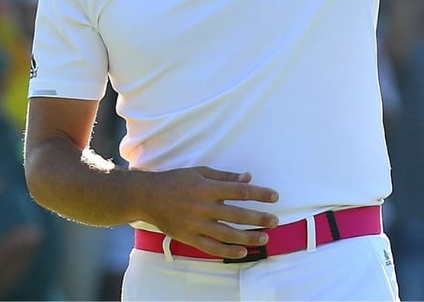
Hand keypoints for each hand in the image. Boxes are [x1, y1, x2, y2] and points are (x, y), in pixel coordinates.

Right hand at [139, 166, 279, 259]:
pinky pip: (212, 247)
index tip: (274, 197)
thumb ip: (224, 176)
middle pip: (237, 214)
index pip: (239, 191)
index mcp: (207, 188)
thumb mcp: (200, 172)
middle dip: (259, 218)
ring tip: (264, 238)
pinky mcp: (189, 237)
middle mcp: (203, 207)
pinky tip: (242, 251)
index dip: (259, 194)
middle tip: (275, 221)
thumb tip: (248, 178)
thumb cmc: (176, 181)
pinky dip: (228, 251)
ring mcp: (196, 224)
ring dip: (248, 237)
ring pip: (227, 234)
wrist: (148, 197)